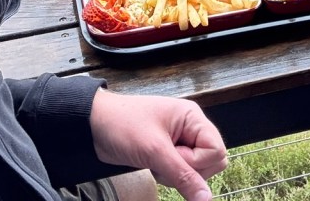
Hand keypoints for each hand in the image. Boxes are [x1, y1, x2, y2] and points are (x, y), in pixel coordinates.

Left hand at [89, 89, 227, 200]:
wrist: (93, 126)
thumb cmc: (122, 126)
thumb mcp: (154, 151)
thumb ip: (183, 176)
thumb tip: (206, 199)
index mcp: (192, 118)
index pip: (216, 150)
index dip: (198, 163)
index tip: (175, 159)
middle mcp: (189, 128)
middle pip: (211, 162)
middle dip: (188, 171)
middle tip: (163, 161)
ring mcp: (179, 141)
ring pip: (196, 171)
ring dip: (175, 175)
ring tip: (154, 162)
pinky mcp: (168, 153)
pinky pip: (180, 173)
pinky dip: (168, 176)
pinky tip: (152, 166)